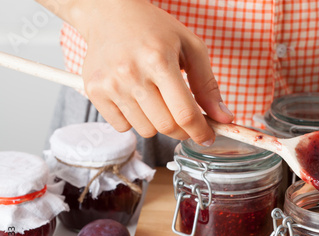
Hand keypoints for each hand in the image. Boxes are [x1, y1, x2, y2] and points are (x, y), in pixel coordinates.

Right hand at [75, 0, 232, 144]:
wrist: (109, 13)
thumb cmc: (154, 29)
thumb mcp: (190, 47)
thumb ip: (208, 85)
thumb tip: (223, 119)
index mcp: (159, 60)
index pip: (184, 113)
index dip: (200, 132)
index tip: (208, 138)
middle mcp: (131, 73)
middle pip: (166, 126)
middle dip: (183, 130)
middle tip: (186, 120)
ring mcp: (110, 84)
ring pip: (145, 130)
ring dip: (158, 124)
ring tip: (157, 99)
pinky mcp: (95, 91)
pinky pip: (122, 127)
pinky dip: (135, 120)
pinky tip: (136, 98)